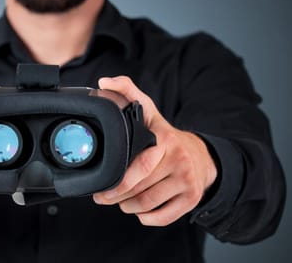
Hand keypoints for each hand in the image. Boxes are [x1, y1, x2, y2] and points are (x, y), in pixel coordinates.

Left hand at [93, 76, 217, 225]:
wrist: (201, 154)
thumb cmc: (165, 135)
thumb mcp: (149, 111)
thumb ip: (126, 92)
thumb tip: (104, 82)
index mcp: (165, 141)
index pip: (138, 167)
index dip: (117, 183)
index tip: (100, 189)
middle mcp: (179, 161)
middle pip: (139, 190)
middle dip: (117, 197)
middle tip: (105, 196)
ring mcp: (188, 181)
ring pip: (147, 205)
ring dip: (128, 207)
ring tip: (120, 200)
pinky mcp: (192, 199)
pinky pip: (162, 218)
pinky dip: (146, 217)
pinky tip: (140, 208)